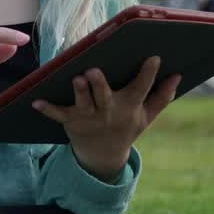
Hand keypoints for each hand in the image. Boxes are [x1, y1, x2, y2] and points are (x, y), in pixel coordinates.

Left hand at [32, 56, 180, 181]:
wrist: (102, 156)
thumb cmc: (126, 127)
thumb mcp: (146, 116)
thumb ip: (162, 97)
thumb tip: (178, 75)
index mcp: (129, 107)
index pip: (141, 88)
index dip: (148, 74)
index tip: (153, 57)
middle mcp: (109, 112)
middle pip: (105, 97)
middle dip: (100, 85)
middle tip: (95, 71)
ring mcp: (89, 117)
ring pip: (83, 104)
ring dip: (79, 92)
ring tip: (77, 78)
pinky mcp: (71, 121)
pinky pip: (58, 115)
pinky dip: (47, 109)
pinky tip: (35, 102)